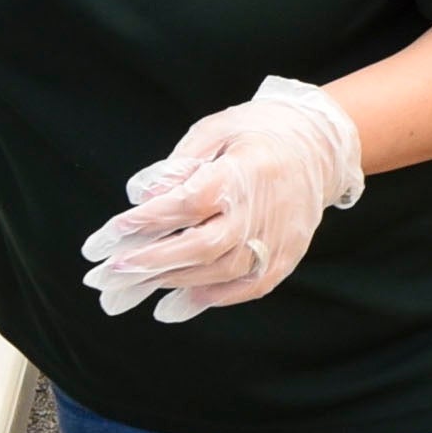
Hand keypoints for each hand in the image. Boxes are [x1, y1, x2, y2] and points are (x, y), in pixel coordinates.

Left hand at [78, 76, 366, 322]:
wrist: (321, 145)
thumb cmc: (259, 132)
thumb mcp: (216, 130)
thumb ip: (179, 164)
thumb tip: (143, 197)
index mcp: (243, 171)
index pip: (188, 203)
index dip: (147, 221)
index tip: (111, 234)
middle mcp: (262, 209)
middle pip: (202, 247)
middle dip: (151, 262)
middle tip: (110, 274)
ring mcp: (278, 237)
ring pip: (221, 271)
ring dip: (173, 282)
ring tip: (133, 289)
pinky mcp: (287, 254)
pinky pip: (249, 286)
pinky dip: (213, 298)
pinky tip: (179, 302)